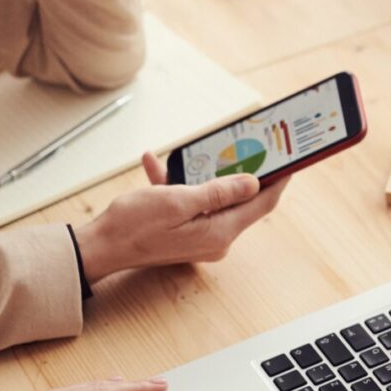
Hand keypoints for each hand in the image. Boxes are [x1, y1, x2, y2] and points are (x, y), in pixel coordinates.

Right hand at [73, 153, 289, 281]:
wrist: (99, 247)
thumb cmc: (133, 226)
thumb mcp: (179, 201)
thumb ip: (219, 192)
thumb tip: (254, 183)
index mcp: (220, 232)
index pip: (262, 203)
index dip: (279, 179)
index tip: (290, 159)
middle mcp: (216, 238)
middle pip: (242, 200)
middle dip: (241, 169)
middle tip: (246, 143)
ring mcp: (200, 236)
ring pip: (214, 197)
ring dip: (202, 174)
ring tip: (192, 151)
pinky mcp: (185, 232)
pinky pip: (190, 203)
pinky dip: (178, 183)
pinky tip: (157, 164)